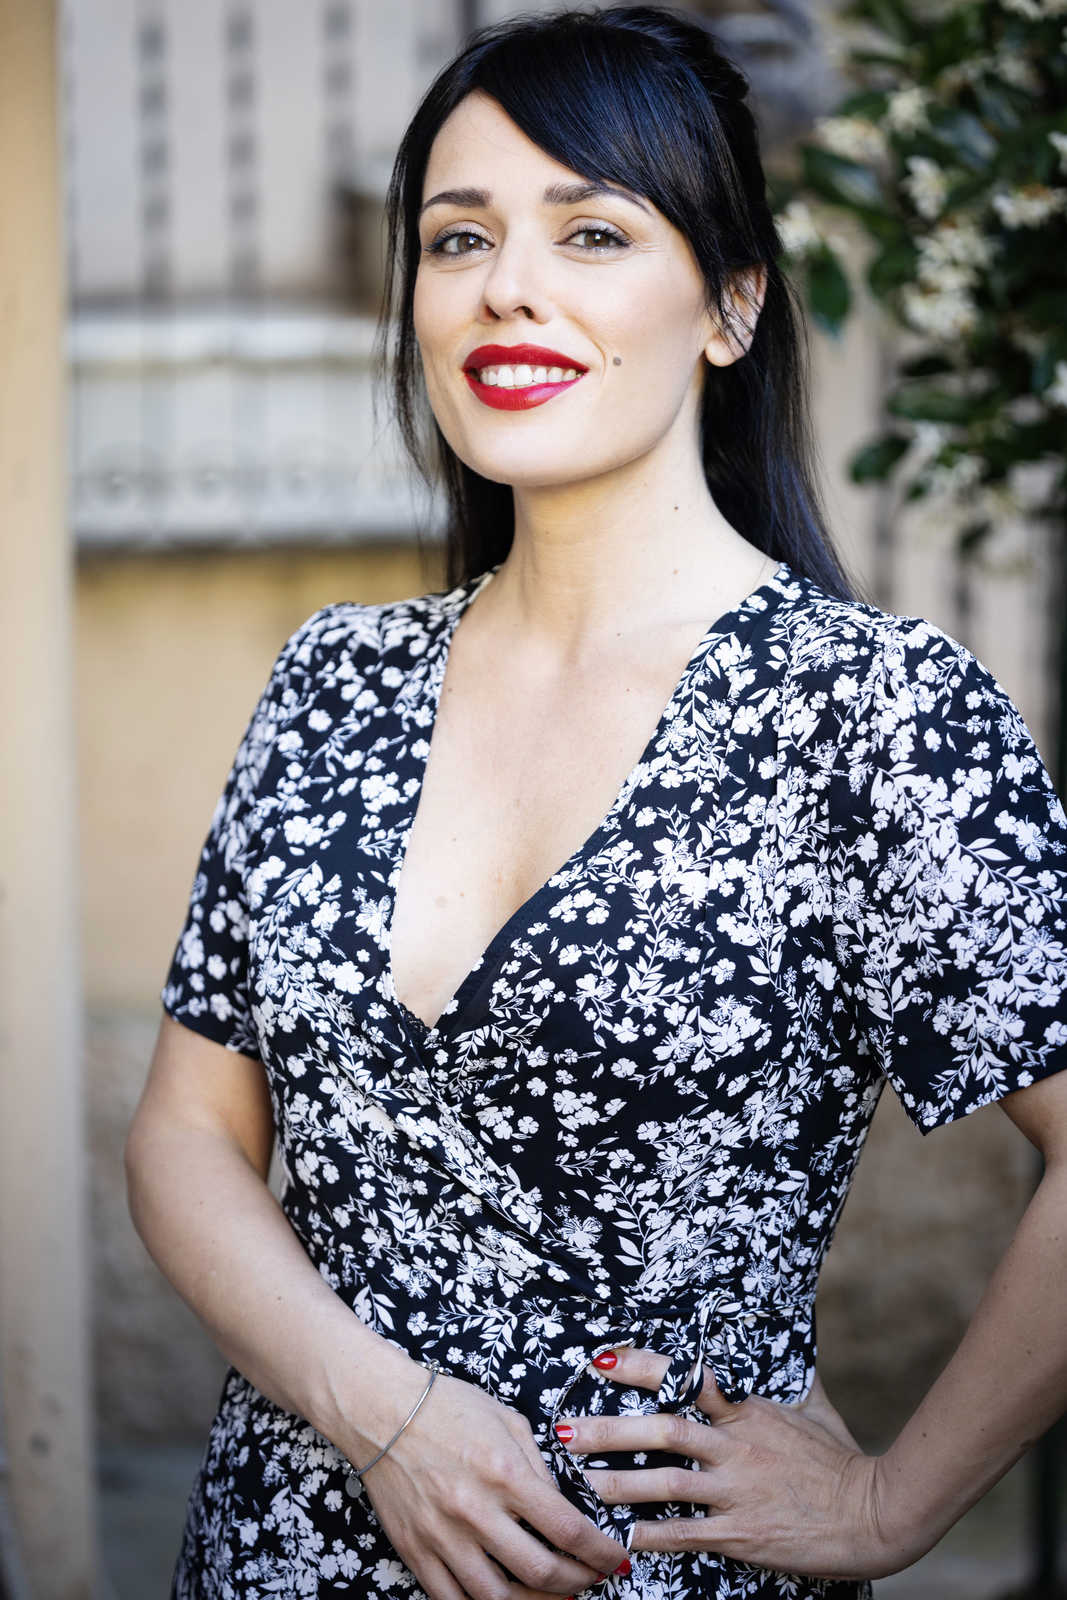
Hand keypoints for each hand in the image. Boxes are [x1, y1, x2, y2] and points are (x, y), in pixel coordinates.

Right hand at [348, 1365, 629, 1599]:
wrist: (380, 1409)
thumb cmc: (447, 1406)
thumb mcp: (507, 1420)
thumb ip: (538, 1466)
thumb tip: (563, 1506)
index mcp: (505, 1472)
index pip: (567, 1529)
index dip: (599, 1553)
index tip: (613, 1559)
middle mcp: (476, 1510)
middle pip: (540, 1572)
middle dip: (576, 1583)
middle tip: (589, 1579)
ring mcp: (443, 1536)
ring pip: (498, 1599)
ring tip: (552, 1595)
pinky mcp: (415, 1551)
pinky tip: (504, 1599)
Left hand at [554, 1345, 916, 1581]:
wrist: (873, 1513)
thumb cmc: (841, 1460)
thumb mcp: (812, 1408)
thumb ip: (785, 1380)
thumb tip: (779, 1347)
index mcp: (747, 1411)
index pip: (685, 1379)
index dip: (641, 1367)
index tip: (601, 1359)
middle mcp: (736, 1446)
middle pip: (662, 1430)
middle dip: (608, 1430)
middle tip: (563, 1430)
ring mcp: (737, 1490)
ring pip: (665, 1482)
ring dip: (618, 1483)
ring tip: (578, 1485)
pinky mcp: (741, 1533)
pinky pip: (687, 1535)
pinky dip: (652, 1537)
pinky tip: (621, 1540)